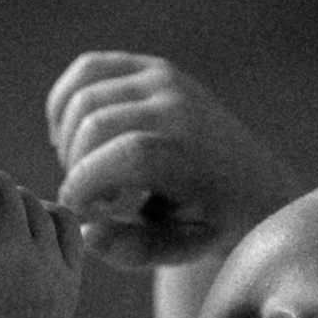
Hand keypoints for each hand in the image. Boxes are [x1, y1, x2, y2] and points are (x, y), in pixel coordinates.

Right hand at [46, 51, 298, 273]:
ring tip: (88, 171)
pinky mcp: (151, 67)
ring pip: (82, 98)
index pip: (125, 156)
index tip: (77, 210)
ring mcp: (165, 80)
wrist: (253, 182)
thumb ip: (130, 250)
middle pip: (94, 126)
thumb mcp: (179, 249)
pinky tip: (72, 137)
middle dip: (75, 167)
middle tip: (91, 198)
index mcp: (194, 154)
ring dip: (67, 140)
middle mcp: (179, 106)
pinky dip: (65, 102)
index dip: (86, 183)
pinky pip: (87, 70)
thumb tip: (85, 231)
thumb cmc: (210, 223)